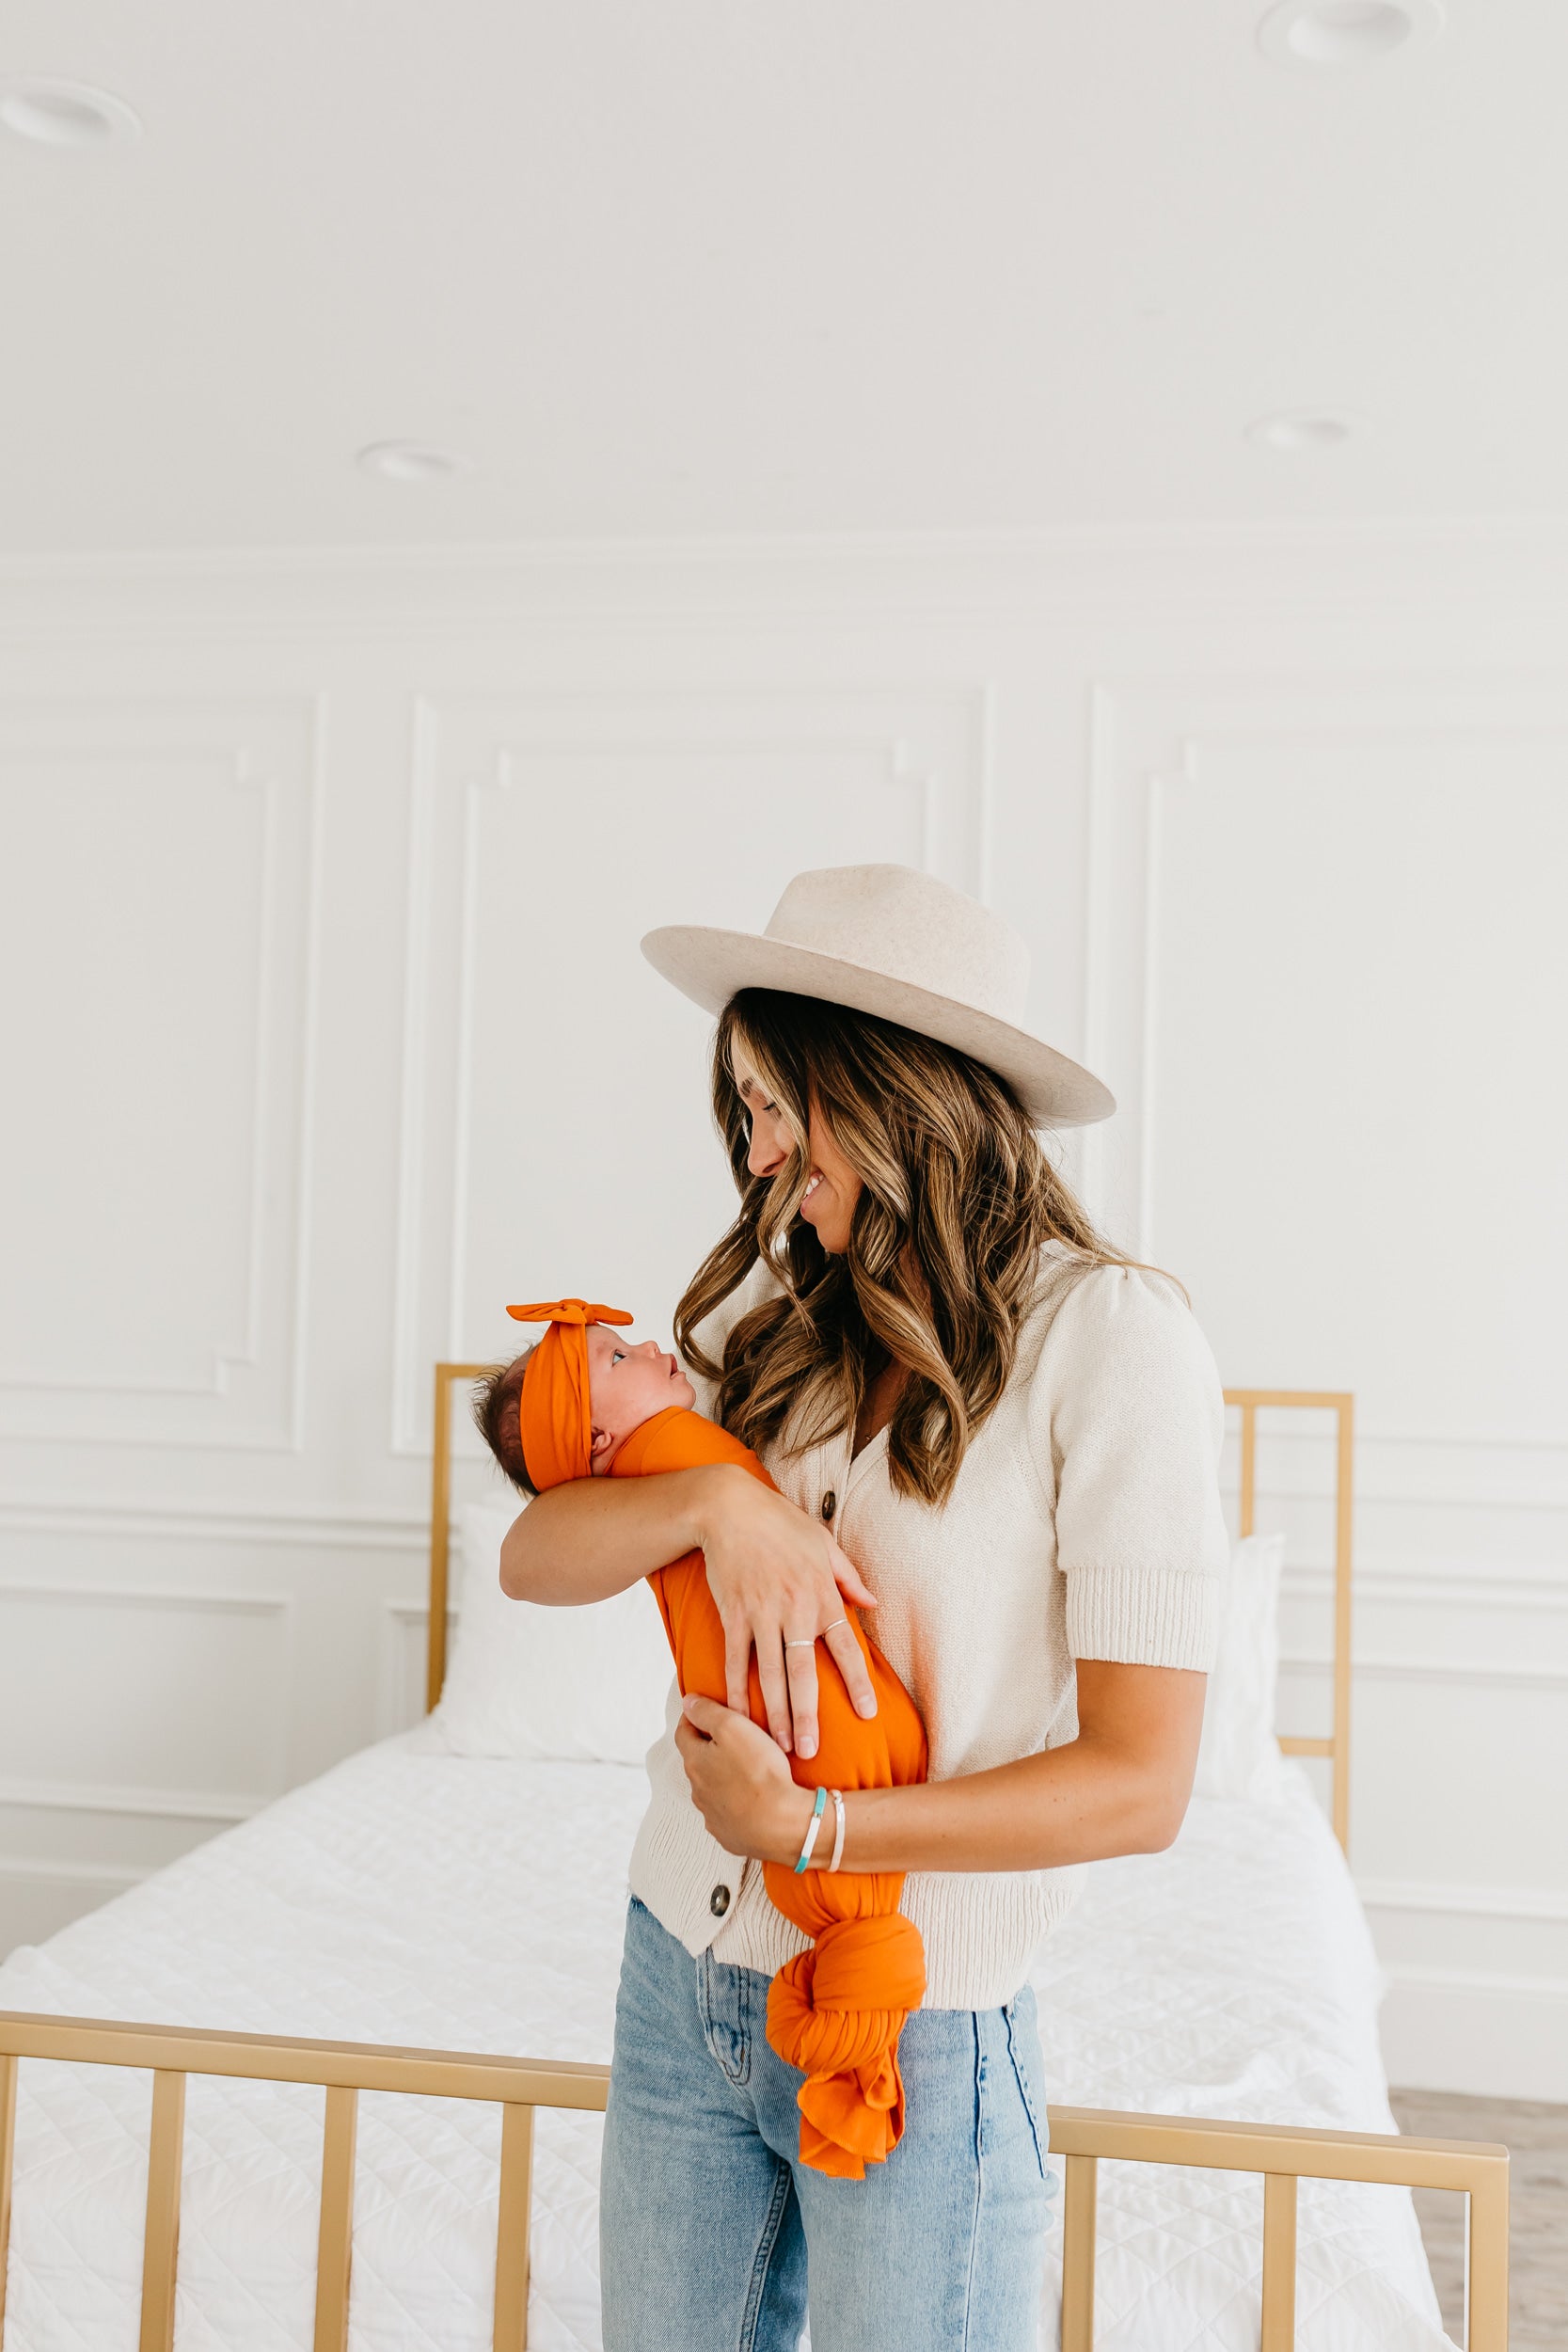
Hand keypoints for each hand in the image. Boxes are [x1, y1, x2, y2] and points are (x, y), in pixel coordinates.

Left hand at [676, 1693, 817, 1863]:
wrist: (782, 1824)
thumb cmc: (760, 1774)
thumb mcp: (733, 1727)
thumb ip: (707, 1712)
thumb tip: (688, 1702)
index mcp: (694, 1762)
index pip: (683, 1733)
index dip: (693, 1717)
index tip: (704, 1711)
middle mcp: (698, 1791)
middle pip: (697, 1761)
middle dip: (710, 1748)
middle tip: (732, 1737)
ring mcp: (713, 1815)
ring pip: (712, 1789)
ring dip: (723, 1777)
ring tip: (748, 1768)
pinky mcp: (730, 1834)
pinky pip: (728, 1813)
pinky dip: (736, 1803)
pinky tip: (754, 1797)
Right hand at [694, 1464, 878, 1759]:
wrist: (729, 1508)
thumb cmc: (780, 1523)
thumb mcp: (824, 1543)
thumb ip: (849, 1577)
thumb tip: (874, 1602)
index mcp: (821, 1594)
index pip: (845, 1646)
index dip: (856, 1682)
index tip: (867, 1713)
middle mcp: (794, 1609)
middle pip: (803, 1672)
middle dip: (807, 1715)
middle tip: (810, 1752)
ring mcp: (760, 1614)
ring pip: (769, 1674)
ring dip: (774, 1713)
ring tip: (779, 1747)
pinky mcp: (732, 1615)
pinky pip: (735, 1660)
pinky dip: (736, 1691)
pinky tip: (738, 1718)